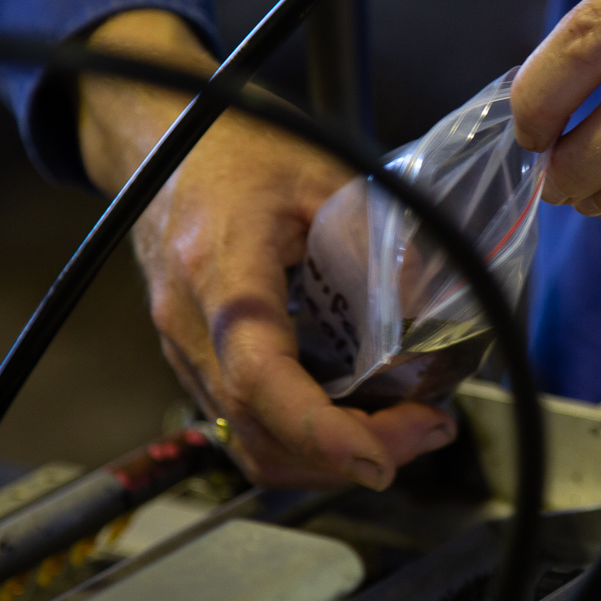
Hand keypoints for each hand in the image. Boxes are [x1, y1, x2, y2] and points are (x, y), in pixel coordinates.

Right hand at [78, 9, 455, 489]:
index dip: (320, 429)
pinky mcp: (194, 361)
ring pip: (249, 443)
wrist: (163, 141)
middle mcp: (190, 322)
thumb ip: (378, 238)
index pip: (259, 374)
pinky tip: (357, 424)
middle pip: (261, 428)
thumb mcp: (324, 174)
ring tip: (407, 433)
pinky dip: (302, 443)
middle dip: (351, 452)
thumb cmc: (240, 149)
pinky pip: (242, 427)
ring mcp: (184, 348)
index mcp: (220, 269)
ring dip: (329, 459)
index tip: (379, 458)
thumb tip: (437, 303)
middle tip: (429, 431)